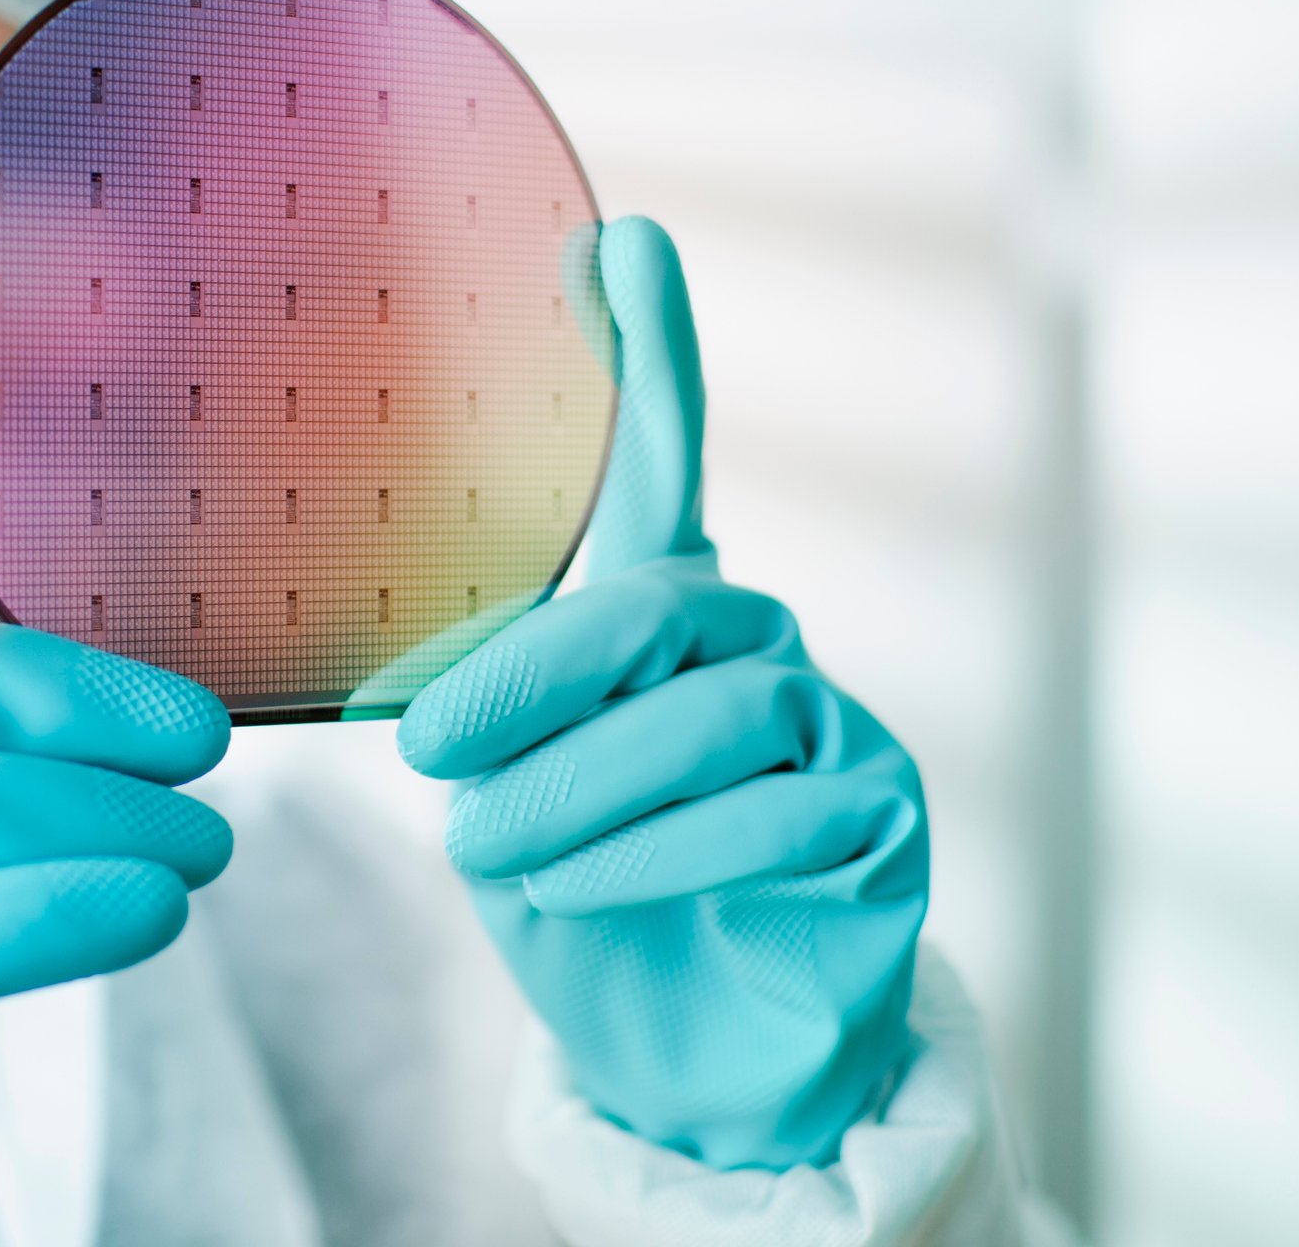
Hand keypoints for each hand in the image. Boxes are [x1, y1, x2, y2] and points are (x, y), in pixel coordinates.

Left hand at [398, 219, 927, 1170]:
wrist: (683, 1058)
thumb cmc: (580, 903)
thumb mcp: (509, 798)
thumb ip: (493, 717)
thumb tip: (418, 693)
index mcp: (660, 621)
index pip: (664, 467)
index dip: (647, 353)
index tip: (616, 240)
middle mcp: (754, 645)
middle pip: (656, 604)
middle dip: (534, 673)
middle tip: (429, 750)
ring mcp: (831, 720)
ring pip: (706, 709)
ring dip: (579, 782)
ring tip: (488, 847)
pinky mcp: (880, 809)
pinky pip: (767, 804)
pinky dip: (653, 848)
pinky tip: (575, 886)